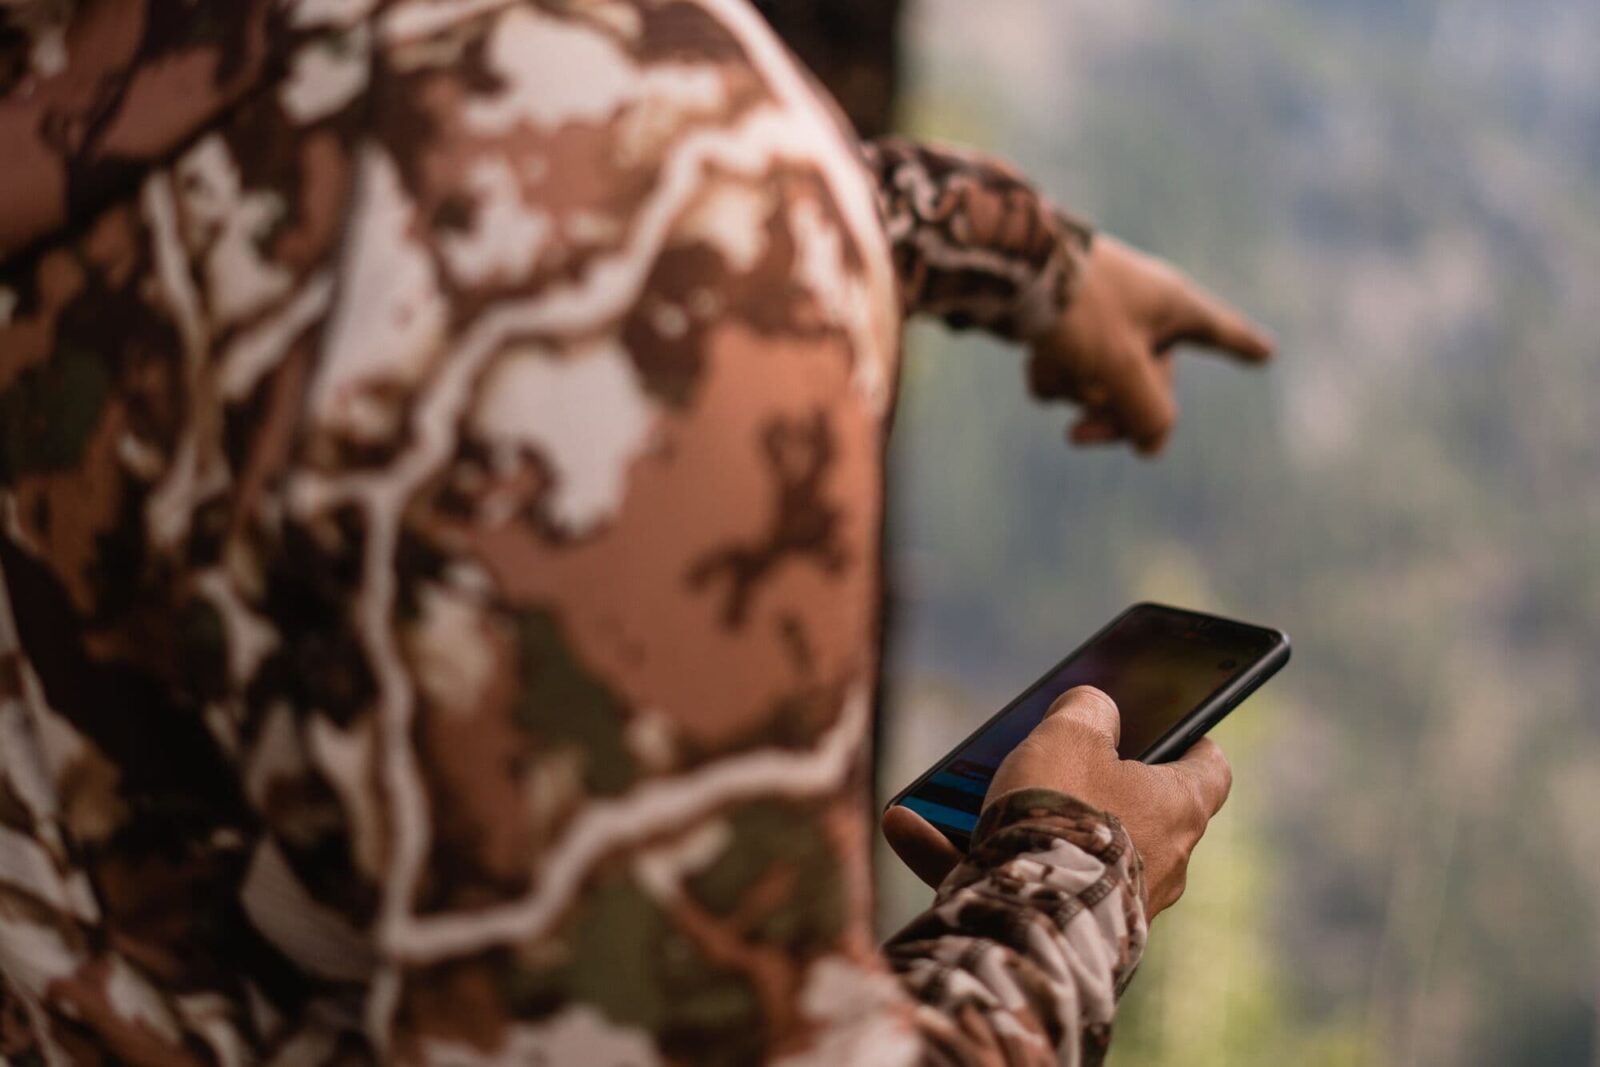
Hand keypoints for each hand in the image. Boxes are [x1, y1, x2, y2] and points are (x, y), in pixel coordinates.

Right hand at [882, 686, 1232, 916]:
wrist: (1026, 921)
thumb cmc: (1062, 816)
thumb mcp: (1069, 736)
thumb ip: (1084, 710)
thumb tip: (1094, 706)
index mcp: (1178, 810)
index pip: (1209, 771)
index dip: (1194, 741)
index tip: (1181, 727)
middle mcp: (1158, 865)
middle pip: (1130, 812)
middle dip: (1084, 784)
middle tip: (1051, 753)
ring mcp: (1111, 906)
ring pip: (1059, 850)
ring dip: (1010, 822)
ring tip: (953, 794)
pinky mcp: (1060, 935)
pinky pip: (1007, 885)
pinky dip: (960, 858)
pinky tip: (904, 826)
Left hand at [1029, 235, 1274, 454]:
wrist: (1006, 266)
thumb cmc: (1078, 309)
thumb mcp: (1121, 369)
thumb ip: (1147, 415)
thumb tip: (1151, 447)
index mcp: (1173, 306)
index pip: (1219, 333)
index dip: (1240, 345)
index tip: (1266, 352)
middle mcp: (1141, 310)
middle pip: (1148, 384)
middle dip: (1115, 412)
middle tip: (1078, 435)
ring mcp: (1100, 317)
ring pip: (1101, 382)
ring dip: (1075, 389)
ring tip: (1056, 365)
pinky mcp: (1060, 324)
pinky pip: (1066, 370)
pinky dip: (1050, 375)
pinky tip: (1034, 361)